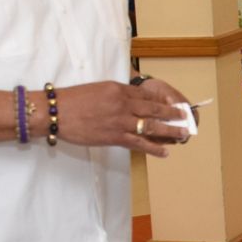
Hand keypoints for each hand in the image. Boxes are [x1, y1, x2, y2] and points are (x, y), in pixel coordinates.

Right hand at [53, 79, 193, 155]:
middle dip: (171, 114)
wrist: (56, 112)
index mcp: (118, 89)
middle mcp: (123, 103)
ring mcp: (120, 121)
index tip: (172, 104)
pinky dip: (154, 148)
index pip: (146, 94)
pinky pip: (139, 143)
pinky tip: (165, 152)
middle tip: (185, 117)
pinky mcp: (114, 136)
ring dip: (169, 131)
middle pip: (153, 109)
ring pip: (151, 126)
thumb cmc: (73, 100)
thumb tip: (128, 101)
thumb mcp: (98, 89)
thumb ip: (115, 95)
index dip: (162, 101)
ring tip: (182, 134)